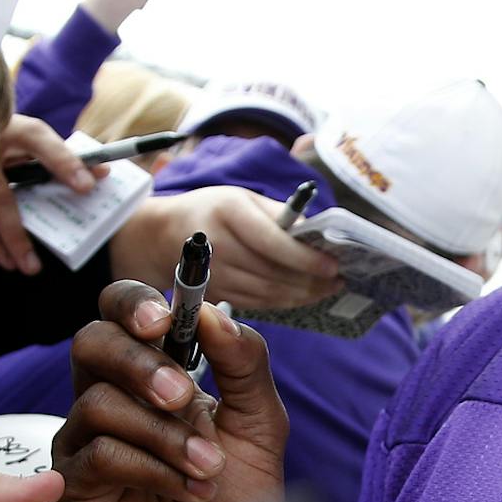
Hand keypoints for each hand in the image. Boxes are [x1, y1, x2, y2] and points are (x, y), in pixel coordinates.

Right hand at [0, 115, 103, 276]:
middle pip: (0, 195)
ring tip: (20, 267)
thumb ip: (65, 157)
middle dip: (16, 233)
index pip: (39, 142)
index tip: (87, 187)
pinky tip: (0, 257)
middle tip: (35, 264)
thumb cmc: (9, 138)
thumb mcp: (35, 140)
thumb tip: (102, 172)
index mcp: (13, 130)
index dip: (64, 163)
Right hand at [55, 282, 287, 501]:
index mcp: (151, 372)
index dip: (134, 304)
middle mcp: (110, 397)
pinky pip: (99, 454)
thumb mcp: (259, 422)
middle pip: (91, 342)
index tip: (165, 320)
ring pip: (98, 402)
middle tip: (184, 395)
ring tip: (207, 467)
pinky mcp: (73, 487)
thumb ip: (244, 362)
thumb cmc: (237, 499)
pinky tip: (186, 490)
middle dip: (139, 362)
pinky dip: (152, 469)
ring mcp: (84, 440)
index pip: (122, 312)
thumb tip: (212, 314)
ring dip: (164, 433)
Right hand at [111, 187, 341, 311]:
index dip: (305, 258)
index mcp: (228, 211)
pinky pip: (257, 303)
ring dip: (302, 294)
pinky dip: (284, 302)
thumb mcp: (244, 199)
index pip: (272, 241)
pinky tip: (303, 296)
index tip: (333, 265)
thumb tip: (318, 234)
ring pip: (267, 292)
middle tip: (339, 280)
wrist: (163, 237)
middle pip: (272, 271)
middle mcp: (217, 245)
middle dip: (311, 280)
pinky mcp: (214, 295)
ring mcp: (213, 275)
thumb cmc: (215, 212)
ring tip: (328, 289)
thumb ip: (279, 215)